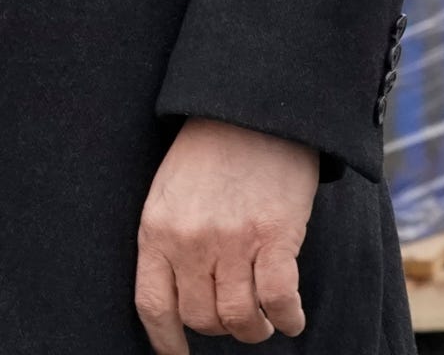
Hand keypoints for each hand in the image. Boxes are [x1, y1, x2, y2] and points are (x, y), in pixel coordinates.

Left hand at [136, 117, 318, 348]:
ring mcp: (232, 239)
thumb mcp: (168, 194)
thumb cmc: (207, 153)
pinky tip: (290, 316)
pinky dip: (288, 318)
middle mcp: (190, 240)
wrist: (249, 111)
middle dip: (220, 329)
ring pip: (240, 318)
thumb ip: (168, 240)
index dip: (165, 341)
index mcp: (156, 230)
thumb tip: (178, 293)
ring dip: (255, 329)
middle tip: (235, 317)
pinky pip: (279, 300)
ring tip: (263, 320)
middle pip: (202, 318)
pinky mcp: (274, 235)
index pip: (152, 305)